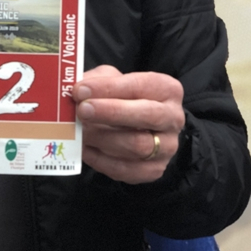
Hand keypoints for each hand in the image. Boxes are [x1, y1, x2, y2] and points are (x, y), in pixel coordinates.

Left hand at [73, 65, 184, 183]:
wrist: (134, 126)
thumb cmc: (121, 97)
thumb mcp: (111, 80)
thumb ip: (96, 82)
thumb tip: (77, 91)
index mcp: (167, 89)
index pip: (139, 86)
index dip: (108, 88)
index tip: (80, 90)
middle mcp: (173, 118)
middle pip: (146, 115)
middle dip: (111, 112)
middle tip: (82, 110)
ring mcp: (167, 147)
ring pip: (136, 145)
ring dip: (102, 138)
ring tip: (79, 131)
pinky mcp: (154, 170)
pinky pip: (126, 169)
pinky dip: (101, 160)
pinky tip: (84, 149)